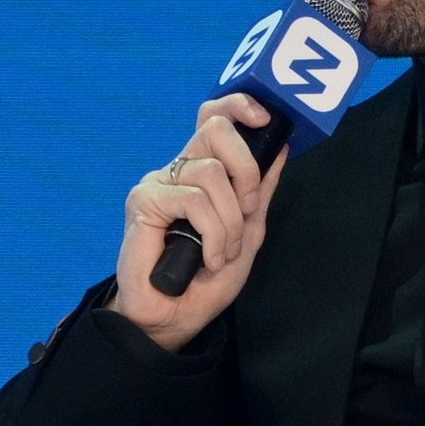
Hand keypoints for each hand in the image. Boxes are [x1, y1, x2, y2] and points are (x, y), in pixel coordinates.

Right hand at [108, 93, 283, 346]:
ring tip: (222, 251)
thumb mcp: (248, 232)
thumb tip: (281, 147)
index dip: (240, 107)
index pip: (214, 118)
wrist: (172, 317)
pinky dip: (212, 232)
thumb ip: (260, 192)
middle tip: (247, 210)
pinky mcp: (144, 202)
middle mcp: (178, 172)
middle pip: (214, 128)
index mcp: (200, 173)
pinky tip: (207, 256)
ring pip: (211, 172)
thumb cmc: (204, 280)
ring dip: (229, 220)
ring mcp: (158, 185)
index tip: (267, 119)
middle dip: (245, 168)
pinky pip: (194, 200)